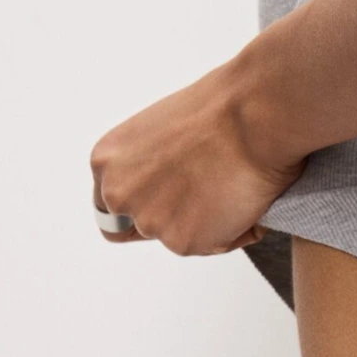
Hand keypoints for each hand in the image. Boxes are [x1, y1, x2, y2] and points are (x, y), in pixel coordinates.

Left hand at [90, 62, 304, 256]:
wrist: (250, 118)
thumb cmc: (217, 110)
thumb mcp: (159, 130)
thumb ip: (148, 164)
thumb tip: (166, 185)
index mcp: (106, 162)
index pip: (109, 206)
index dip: (140, 207)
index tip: (165, 203)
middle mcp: (119, 195)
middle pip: (139, 229)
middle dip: (170, 220)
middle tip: (202, 201)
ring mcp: (149, 221)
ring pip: (178, 238)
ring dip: (204, 224)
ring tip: (230, 188)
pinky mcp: (182, 241)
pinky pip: (211, 245)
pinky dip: (231, 231)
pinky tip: (243, 197)